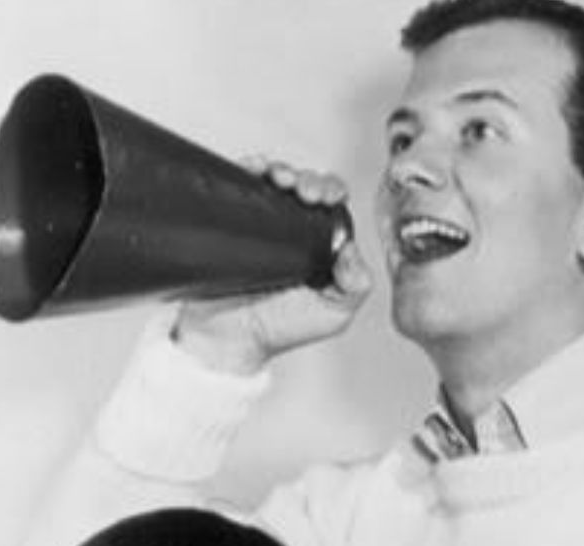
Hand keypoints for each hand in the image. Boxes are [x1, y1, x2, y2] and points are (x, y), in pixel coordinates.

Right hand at [170, 158, 374, 374]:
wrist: (228, 339)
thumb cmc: (278, 329)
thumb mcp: (333, 314)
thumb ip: (355, 285)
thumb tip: (351, 248)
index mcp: (320, 244)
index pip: (333, 204)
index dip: (332, 192)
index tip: (324, 199)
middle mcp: (292, 229)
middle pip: (306, 185)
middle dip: (308, 180)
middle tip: (303, 192)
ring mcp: (260, 223)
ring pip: (275, 179)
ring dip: (281, 170)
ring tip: (279, 180)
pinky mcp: (231, 219)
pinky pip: (239, 182)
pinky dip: (249, 168)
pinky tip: (254, 170)